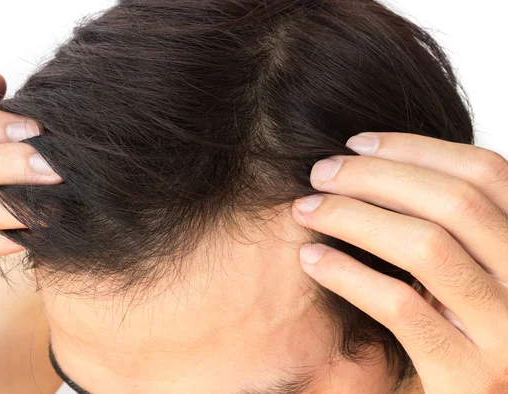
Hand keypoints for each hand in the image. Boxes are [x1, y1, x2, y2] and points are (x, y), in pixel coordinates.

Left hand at [291, 132, 507, 393]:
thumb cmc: (455, 335)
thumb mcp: (464, 275)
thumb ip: (448, 230)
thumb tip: (372, 166)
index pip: (486, 172)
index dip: (416, 148)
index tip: (356, 143)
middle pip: (454, 202)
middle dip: (375, 176)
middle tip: (319, 172)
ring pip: (427, 246)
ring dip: (352, 217)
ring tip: (306, 210)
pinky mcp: (470, 378)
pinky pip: (400, 306)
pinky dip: (347, 274)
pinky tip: (311, 259)